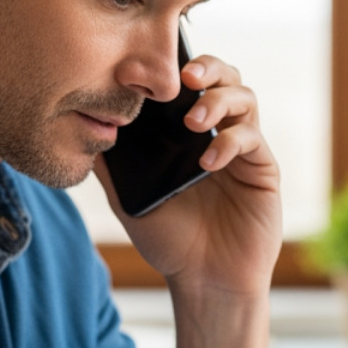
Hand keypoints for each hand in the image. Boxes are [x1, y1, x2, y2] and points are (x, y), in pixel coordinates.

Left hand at [95, 54, 280, 297]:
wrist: (203, 281)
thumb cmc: (170, 241)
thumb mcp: (129, 198)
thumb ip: (113, 164)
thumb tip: (85, 126)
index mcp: (188, 133)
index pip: (188, 83)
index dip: (173, 67)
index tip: (143, 70)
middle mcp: (219, 132)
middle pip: (224, 76)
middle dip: (207, 67)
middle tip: (185, 76)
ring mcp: (244, 149)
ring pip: (244, 97)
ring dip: (218, 100)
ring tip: (193, 121)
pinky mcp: (262, 170)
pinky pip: (251, 139)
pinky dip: (228, 142)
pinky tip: (206, 161)